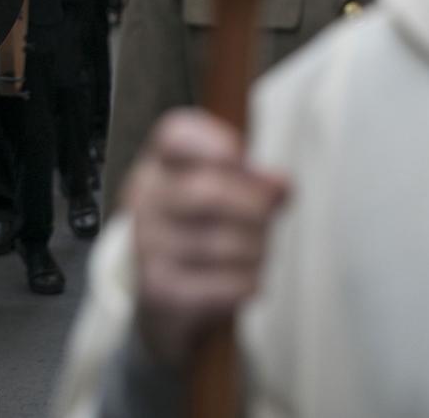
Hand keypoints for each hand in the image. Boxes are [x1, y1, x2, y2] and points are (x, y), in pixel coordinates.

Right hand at [127, 110, 288, 367]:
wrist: (158, 287)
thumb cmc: (197, 226)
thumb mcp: (218, 191)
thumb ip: (252, 180)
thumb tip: (281, 185)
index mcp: (161, 164)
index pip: (175, 138)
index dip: (210, 142)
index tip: (238, 154)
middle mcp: (147, 200)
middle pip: (208, 193)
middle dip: (255, 205)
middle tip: (271, 212)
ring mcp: (150, 247)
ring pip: (226, 244)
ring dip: (258, 248)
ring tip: (256, 249)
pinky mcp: (162, 291)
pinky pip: (229, 284)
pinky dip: (250, 281)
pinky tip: (246, 278)